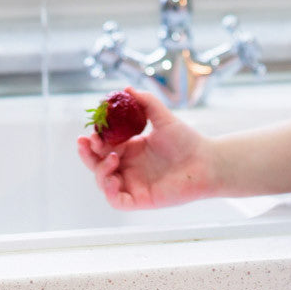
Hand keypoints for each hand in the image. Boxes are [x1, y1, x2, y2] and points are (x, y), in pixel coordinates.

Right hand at [76, 87, 216, 209]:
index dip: (93, 140)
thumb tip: (126, 88)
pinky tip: (114, 178)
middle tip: (85, 143)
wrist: (205, 161)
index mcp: (131, 148)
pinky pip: (116, 201)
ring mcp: (133, 184)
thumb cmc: (187, 140)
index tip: (90, 131)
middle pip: (97, 164)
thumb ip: (145, 102)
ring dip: (100, 170)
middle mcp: (129, 167)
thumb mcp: (163, 117)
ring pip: (103, 182)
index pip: (103, 145)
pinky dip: (110, 191)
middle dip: (87, 154)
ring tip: (113, 158)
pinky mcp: (140, 199)